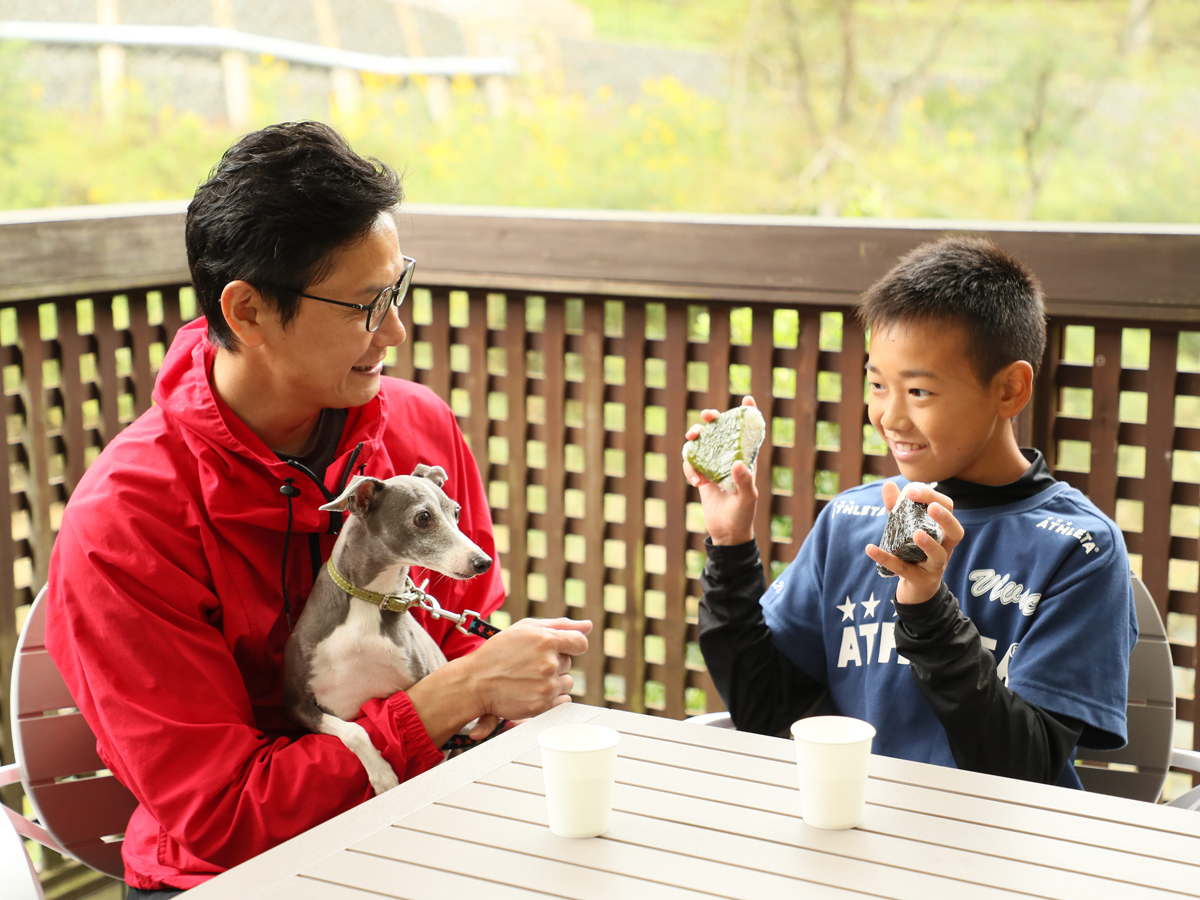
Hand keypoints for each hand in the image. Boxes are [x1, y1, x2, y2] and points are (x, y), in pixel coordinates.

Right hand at [407, 617, 590, 745]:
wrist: (475, 682)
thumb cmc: (498, 652)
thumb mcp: (525, 629)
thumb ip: (560, 625)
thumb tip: (588, 626)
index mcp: (546, 640)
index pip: (580, 643)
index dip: (571, 645)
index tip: (559, 648)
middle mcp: (549, 663)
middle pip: (569, 663)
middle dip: (554, 662)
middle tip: (529, 664)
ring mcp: (547, 686)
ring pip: (567, 682)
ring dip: (554, 680)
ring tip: (529, 678)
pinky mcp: (542, 706)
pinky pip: (563, 700)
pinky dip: (553, 697)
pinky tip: (533, 691)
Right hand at [683, 395, 758, 545]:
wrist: (727, 533)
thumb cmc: (743, 515)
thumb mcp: (747, 498)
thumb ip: (744, 481)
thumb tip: (738, 463)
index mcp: (745, 459)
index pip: (748, 431)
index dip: (748, 414)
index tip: (746, 399)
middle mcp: (728, 458)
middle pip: (719, 430)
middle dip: (711, 419)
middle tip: (706, 417)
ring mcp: (713, 466)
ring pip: (701, 442)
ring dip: (694, 438)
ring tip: (691, 442)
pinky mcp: (701, 475)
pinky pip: (690, 462)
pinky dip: (689, 468)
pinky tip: (696, 483)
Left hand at [864, 482, 963, 604]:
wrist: (916, 589)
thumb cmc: (914, 552)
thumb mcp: (904, 528)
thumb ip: (897, 508)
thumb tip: (889, 484)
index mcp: (943, 531)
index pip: (948, 509)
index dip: (933, 497)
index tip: (912, 490)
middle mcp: (945, 548)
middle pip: (956, 532)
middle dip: (945, 518)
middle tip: (931, 507)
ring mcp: (934, 567)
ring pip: (938, 556)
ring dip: (929, 544)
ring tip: (916, 533)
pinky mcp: (919, 580)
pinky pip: (904, 570)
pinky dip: (886, 559)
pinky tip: (870, 549)